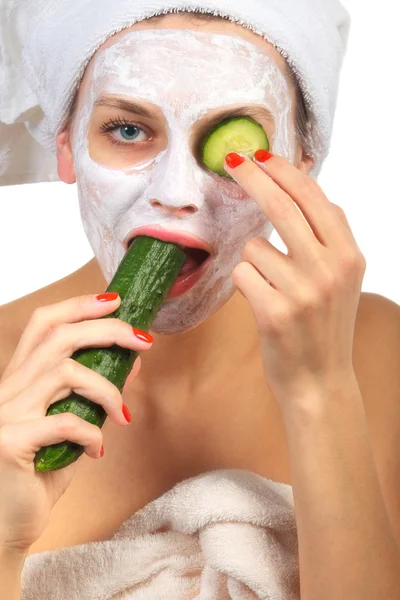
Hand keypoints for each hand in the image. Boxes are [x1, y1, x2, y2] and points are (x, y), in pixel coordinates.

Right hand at [0, 293, 149, 551]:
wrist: (6, 526)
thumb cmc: (38, 473)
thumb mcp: (71, 426)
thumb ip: (94, 395)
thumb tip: (134, 362)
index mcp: (18, 379)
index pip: (43, 323)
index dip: (78, 305)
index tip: (114, 300)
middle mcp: (7, 389)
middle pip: (58, 337)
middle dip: (107, 330)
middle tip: (143, 341)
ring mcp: (6, 414)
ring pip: (64, 372)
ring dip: (106, 389)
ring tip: (122, 414)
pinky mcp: (10, 443)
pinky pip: (64, 423)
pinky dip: (92, 433)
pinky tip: (96, 451)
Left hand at [225, 151, 366, 405]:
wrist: (320, 380)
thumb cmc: (324, 324)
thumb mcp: (342, 278)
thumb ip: (327, 236)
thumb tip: (298, 186)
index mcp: (349, 255)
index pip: (314, 198)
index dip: (285, 172)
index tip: (262, 156)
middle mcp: (330, 269)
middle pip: (282, 206)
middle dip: (253, 177)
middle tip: (232, 160)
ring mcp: (302, 291)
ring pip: (254, 247)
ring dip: (254, 263)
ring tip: (273, 290)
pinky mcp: (274, 312)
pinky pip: (242, 274)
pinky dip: (245, 284)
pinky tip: (262, 303)